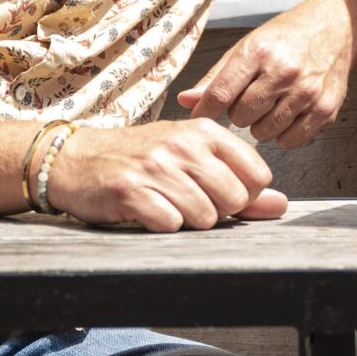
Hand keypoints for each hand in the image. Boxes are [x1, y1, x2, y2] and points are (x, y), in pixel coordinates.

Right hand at [45, 120, 287, 231]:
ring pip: (205, 216)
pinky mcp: (130, 191)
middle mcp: (182, 144)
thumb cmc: (139, 158)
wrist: (76, 159)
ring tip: (167, 204)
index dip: (244, 194)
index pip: (257, 173)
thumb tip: (280, 206)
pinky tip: (149, 211)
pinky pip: (170, 224)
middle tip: (189, 200)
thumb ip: (239, 183)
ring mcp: (155, 167)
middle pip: (234, 199)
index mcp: (203, 130)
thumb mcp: (191, 159)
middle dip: (217, 211)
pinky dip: (162, 225)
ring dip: (188, 220)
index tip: (220, 192)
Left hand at [176, 4, 353, 147]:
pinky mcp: (326, 109)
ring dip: (262, 125)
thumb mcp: (248, 46)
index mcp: (259, 52)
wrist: (338, 26)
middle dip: (240, 113)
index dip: (205, 111)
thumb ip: (216, 77)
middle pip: (240, 118)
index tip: (198, 119)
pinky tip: (290, 114)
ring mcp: (307, 92)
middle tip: (252, 98)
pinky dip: (286, 134)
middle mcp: (284, 71)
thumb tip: (186, 102)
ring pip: (264, 134)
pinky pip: (291, 142)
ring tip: (273, 104)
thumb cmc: (289, 37)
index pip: (220, 94)